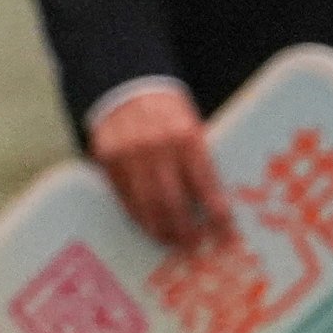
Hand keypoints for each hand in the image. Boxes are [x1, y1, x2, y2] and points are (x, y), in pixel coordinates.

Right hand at [90, 86, 230, 248]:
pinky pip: (123, 196)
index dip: (216, 216)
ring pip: (145, 204)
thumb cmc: (168, 110)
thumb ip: (198, 160)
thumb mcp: (192, 126)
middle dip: (185, 230)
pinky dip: (137, 214)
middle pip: (173, 202)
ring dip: (159, 228)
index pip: (205, 186)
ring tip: (170, 241)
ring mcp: (128, 154)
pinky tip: (147, 223)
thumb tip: (213, 202)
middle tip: (193, 246)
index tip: (225, 236)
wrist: (127, 86)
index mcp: (186, 137)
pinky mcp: (107, 159)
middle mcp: (156, 148)